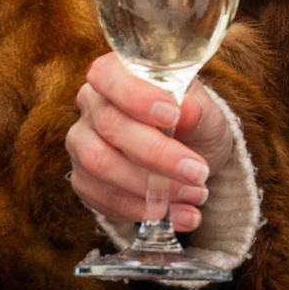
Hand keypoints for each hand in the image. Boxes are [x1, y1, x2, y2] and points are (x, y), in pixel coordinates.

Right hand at [67, 53, 232, 232]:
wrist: (191, 155)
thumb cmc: (194, 123)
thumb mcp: (206, 113)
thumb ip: (197, 111)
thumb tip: (187, 110)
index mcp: (117, 74)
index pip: (107, 74)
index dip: (135, 95)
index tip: (173, 116)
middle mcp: (91, 106)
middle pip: (110, 126)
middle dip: (157, 154)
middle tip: (198, 173)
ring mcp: (82, 144)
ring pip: (101, 165)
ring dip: (150, 187)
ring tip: (195, 196)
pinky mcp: (84, 180)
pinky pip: (103, 198)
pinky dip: (143, 210)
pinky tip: (176, 215)